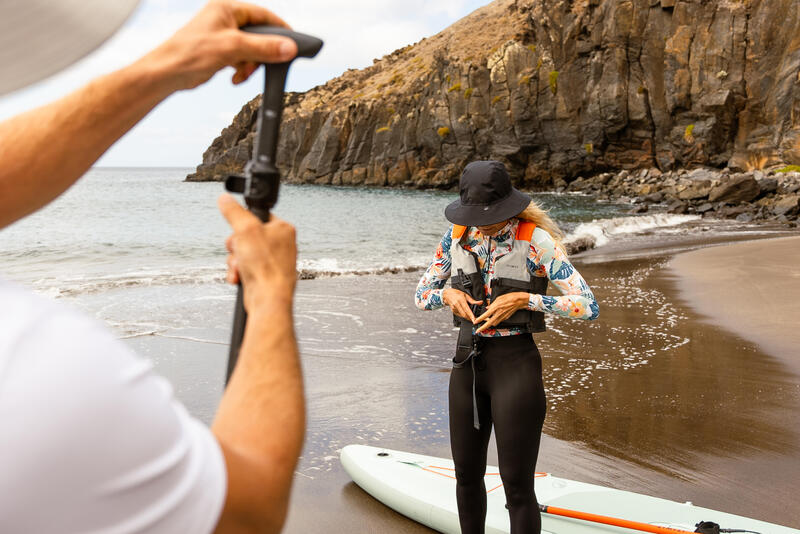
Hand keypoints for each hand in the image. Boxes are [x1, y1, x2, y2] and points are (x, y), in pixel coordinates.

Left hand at [144, 0, 297, 89]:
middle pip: (258, 35)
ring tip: (240, 73)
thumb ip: (264, 48)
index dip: (280, 29)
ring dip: (250, 65)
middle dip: (260, 54)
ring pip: (250, 49)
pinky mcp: (218, 51)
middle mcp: (224, 19)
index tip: (293, 44)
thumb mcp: (234, 49)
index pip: (263, 14)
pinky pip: (240, 58)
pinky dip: (241, 69)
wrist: (167, 73)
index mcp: (227, 8)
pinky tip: (234, 76)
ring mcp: (221, 35)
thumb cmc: (190, 53)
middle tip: (260, 65)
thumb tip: (290, 48)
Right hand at [218, 194, 296, 311]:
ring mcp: (272, 260)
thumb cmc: (266, 266)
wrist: (268, 299)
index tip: (239, 232)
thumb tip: (225, 199)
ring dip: (235, 261)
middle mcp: (280, 243)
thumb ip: (234, 212)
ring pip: (242, 253)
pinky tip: (240, 278)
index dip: (242, 225)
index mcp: (283, 229)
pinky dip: (238, 273)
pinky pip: (244, 268)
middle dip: (236, 246)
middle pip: (245, 235)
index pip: (256, 216)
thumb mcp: (245, 230)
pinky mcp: (264, 274)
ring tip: (241, 268)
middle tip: (239, 251)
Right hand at [442, 288, 482, 322]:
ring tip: (471, 317)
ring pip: (462, 315)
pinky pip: (459, 315)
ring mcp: (454, 308)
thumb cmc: (456, 293)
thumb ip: (473, 300)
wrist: (446, 294)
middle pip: (464, 314)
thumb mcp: (465, 295)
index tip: (474, 319)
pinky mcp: (453, 311)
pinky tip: (465, 313)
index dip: (471, 315)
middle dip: (470, 318)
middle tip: (474, 320)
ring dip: (467, 317)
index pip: (467, 309)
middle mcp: (457, 304)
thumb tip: (480, 302)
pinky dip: (463, 315)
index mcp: (461, 300)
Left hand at [474, 292, 528, 333]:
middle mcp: (498, 314)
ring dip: (489, 324)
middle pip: (489, 323)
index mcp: (495, 308)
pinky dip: (495, 321)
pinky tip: (494, 318)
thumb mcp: (498, 298)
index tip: (475, 322)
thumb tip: (487, 308)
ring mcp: (502, 317)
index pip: (485, 315)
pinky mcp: (506, 318)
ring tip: (486, 322)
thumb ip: (491, 304)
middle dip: (483, 328)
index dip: (479, 319)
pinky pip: (499, 321)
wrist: (518, 301)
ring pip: (494, 323)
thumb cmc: (509, 298)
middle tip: (478, 330)